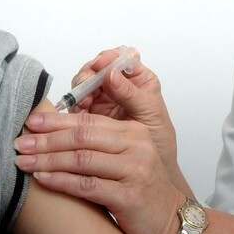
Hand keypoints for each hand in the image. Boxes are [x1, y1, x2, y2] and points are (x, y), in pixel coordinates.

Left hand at [14, 110, 186, 233]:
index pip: (88, 119)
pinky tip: (43, 178)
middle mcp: (136, 146)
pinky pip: (87, 186)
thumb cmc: (142, 187)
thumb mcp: (125, 156)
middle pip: (82, 136)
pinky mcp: (129, 195)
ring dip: (48, 159)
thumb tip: (55, 132)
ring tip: (25, 161)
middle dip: (47, 139)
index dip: (57, 120)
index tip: (32, 121)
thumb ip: (99, 142)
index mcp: (133, 131)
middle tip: (21, 142)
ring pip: (82, 159)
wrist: (169, 219)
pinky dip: (61, 181)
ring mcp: (134, 170)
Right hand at [71, 50, 180, 180]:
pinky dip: (74, 106)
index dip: (109, 58)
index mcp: (138, 80)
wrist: (149, 175)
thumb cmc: (158, 142)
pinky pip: (76, 104)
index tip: (101, 64)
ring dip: (80, 90)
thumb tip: (111, 73)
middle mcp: (118, 86)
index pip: (121, 58)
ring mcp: (102, 99)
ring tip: (83, 103)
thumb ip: (132, 94)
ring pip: (84, 84)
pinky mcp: (89, 115)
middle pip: (97, 68)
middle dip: (89, 74)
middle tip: (86, 83)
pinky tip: (78, 113)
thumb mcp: (150, 115)